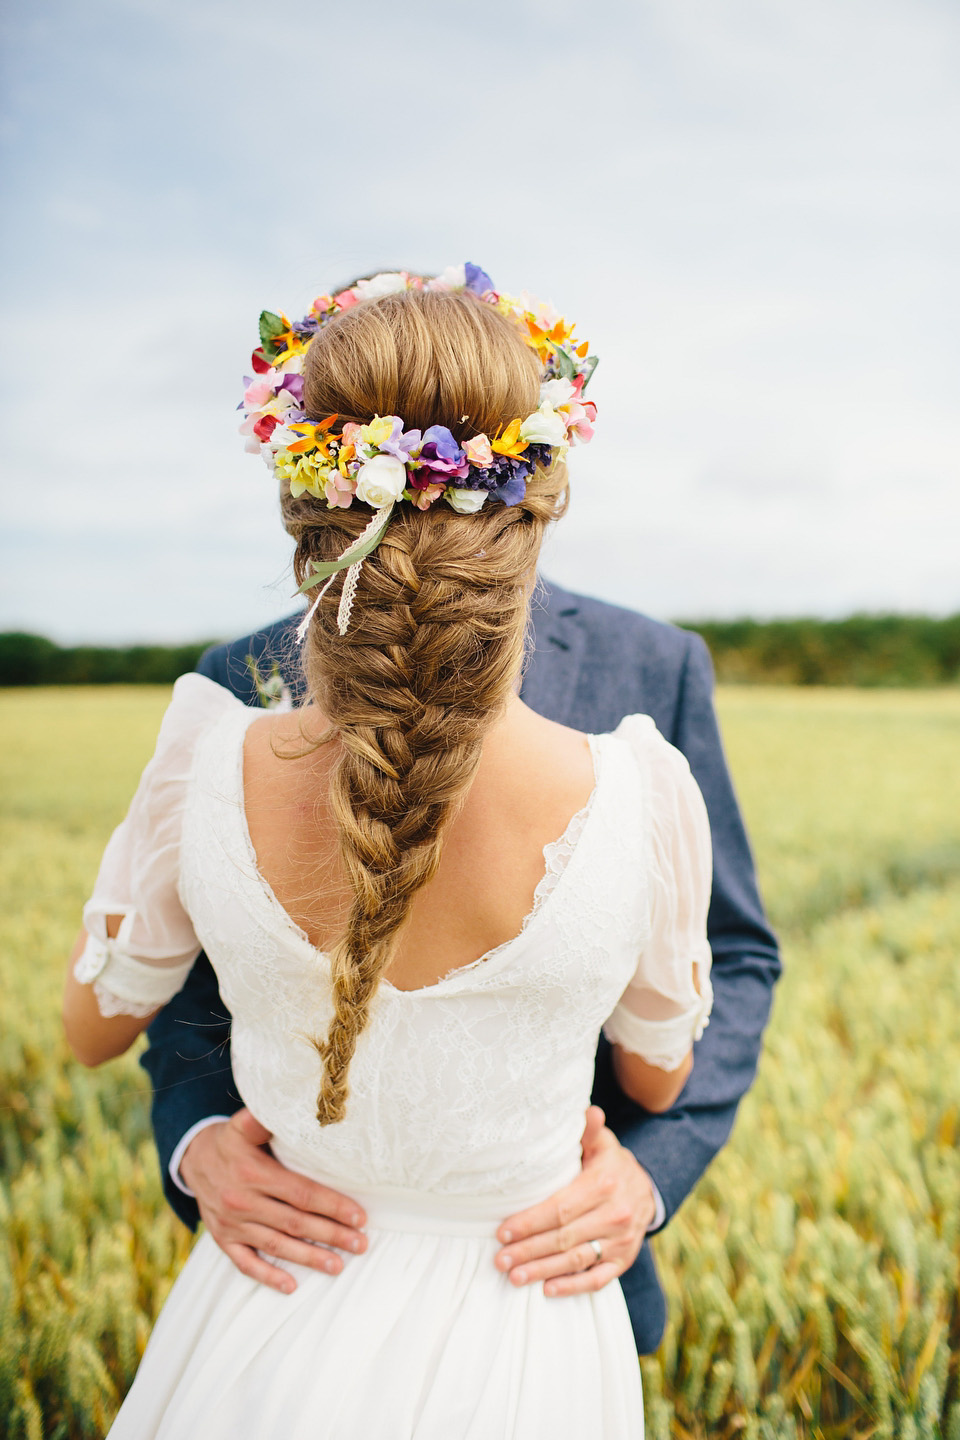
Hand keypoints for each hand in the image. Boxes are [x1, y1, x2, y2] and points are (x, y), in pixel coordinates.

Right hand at [180, 1109, 367, 1294]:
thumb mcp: (245, 1124)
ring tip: (338, 1265)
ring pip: (276, 1245)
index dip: (332, 1205)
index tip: (359, 1216)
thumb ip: (267, 1119)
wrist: (192, 1157)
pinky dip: (268, 1275)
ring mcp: (231, 1224)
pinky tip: (291, 1285)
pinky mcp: (223, 1239)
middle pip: (294, 1222)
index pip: (301, 1192)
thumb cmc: (231, 1139)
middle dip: (331, 1234)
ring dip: (308, 1257)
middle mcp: (242, 1201)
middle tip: (361, 1244)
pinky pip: (245, 1262)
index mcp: (253, 1172)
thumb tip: (299, 1104)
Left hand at [494, 1106, 655, 1296]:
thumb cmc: (610, 1164)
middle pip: (564, 1237)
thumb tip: (586, 1110)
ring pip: (577, 1260)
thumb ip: (588, 1129)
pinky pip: (597, 1279)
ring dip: (543, 1271)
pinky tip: (547, 1290)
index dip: (530, 1221)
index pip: (560, 1208)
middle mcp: (615, 1215)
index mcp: (604, 1184)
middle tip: (499, 1260)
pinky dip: (572, 1287)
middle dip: (528, 1250)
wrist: (647, 1190)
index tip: (502, 1232)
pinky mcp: (624, 1261)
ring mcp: (621, 1241)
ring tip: (513, 1276)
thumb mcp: (601, 1143)